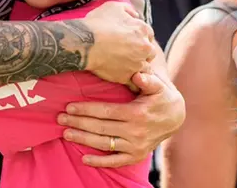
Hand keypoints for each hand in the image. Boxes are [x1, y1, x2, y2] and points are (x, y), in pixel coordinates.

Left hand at [60, 70, 185, 167]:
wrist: (176, 118)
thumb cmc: (163, 97)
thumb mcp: (159, 86)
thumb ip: (149, 80)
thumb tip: (137, 74)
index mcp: (137, 113)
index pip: (106, 112)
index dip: (87, 109)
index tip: (70, 107)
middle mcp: (135, 132)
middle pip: (101, 128)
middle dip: (78, 123)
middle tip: (60, 119)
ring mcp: (135, 146)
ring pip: (104, 144)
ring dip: (83, 139)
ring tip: (66, 133)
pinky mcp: (136, 156)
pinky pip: (115, 161)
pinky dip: (99, 162)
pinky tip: (83, 158)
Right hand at [82, 2, 159, 84]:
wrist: (84, 42)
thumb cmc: (97, 23)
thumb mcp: (114, 6)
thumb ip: (128, 10)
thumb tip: (135, 15)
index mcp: (143, 29)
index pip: (148, 35)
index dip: (140, 38)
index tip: (131, 41)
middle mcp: (145, 47)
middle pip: (149, 53)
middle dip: (142, 54)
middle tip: (129, 55)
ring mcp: (137, 63)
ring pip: (145, 69)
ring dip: (139, 69)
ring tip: (127, 69)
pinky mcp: (127, 77)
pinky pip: (135, 84)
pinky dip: (133, 83)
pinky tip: (126, 81)